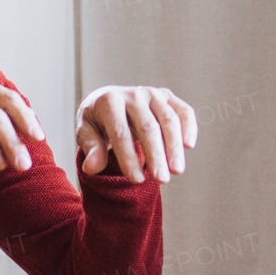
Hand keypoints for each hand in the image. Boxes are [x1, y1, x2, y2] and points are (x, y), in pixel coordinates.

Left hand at [76, 85, 197, 183]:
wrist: (106, 99)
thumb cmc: (97, 122)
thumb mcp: (86, 132)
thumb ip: (91, 148)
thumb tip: (92, 168)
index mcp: (109, 101)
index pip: (120, 133)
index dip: (129, 158)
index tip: (136, 180)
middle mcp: (133, 94)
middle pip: (147, 127)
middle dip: (155, 155)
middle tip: (162, 179)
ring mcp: (152, 93)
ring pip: (168, 119)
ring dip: (174, 146)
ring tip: (177, 170)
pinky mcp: (167, 96)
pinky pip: (183, 110)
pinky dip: (189, 127)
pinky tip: (189, 146)